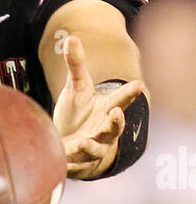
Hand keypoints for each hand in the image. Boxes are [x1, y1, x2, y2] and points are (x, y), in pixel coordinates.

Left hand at [53, 35, 142, 178]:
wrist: (68, 143)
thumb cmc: (77, 113)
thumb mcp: (76, 88)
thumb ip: (77, 65)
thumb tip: (72, 37)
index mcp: (106, 109)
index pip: (121, 100)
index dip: (130, 93)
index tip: (139, 84)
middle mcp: (104, 130)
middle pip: (115, 128)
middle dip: (117, 122)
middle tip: (117, 113)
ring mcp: (93, 148)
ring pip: (97, 149)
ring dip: (91, 146)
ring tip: (81, 142)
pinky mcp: (80, 164)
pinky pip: (77, 165)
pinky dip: (71, 163)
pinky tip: (64, 160)